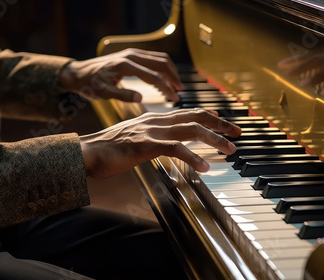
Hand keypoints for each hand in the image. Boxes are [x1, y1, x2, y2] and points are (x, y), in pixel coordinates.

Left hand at [59, 48, 183, 101]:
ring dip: (171, 71)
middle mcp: (131, 55)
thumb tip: (140, 99)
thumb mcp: (103, 93)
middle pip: (161, 63)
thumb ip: (122, 95)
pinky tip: (165, 79)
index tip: (174, 99)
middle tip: (180, 92)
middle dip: (173, 78)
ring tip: (176, 86)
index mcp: (125, 65)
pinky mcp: (132, 55)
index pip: (153, 76)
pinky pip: (154, 58)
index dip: (166, 88)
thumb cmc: (90, 84)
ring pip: (160, 59)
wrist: (79, 73)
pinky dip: (163, 68)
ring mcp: (132, 53)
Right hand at [80, 108, 241, 177]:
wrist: (86, 152)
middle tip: (237, 133)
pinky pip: (175, 149)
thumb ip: (156, 138)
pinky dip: (193, 157)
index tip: (228, 126)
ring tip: (229, 150)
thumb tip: (173, 145)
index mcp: (156, 118)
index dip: (212, 118)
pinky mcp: (145, 144)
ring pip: (191, 130)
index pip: (190, 112)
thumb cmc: (110, 150)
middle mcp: (157, 120)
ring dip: (214, 140)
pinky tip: (204, 167)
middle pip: (196, 116)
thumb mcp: (137, 139)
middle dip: (221, 124)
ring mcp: (151, 130)